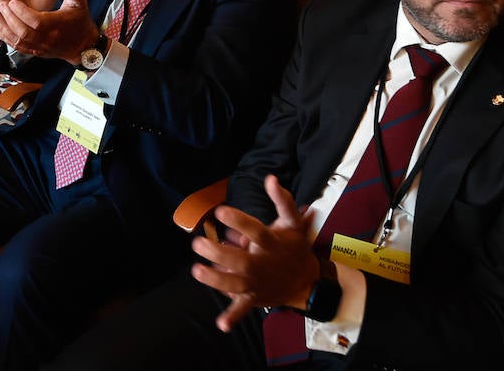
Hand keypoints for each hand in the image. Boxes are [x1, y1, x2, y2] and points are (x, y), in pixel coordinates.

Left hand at [0, 0, 99, 59]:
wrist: (83, 44)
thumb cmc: (80, 19)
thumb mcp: (79, 1)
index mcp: (57, 25)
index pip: (36, 21)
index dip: (22, 12)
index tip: (12, 2)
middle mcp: (47, 38)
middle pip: (24, 32)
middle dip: (10, 18)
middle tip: (1, 5)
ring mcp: (40, 47)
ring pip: (18, 41)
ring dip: (4, 29)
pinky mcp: (35, 52)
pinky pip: (18, 47)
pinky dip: (6, 38)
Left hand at [191, 175, 318, 330]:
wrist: (306, 279)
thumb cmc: (294, 246)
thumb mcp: (292, 222)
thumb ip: (283, 200)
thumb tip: (270, 178)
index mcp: (272, 243)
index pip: (255, 231)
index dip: (238, 221)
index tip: (219, 211)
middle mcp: (264, 264)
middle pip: (241, 260)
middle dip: (218, 253)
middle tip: (197, 243)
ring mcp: (259, 283)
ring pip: (236, 284)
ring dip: (216, 280)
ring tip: (197, 270)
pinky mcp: (255, 298)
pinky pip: (243, 309)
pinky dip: (233, 317)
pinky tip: (221, 324)